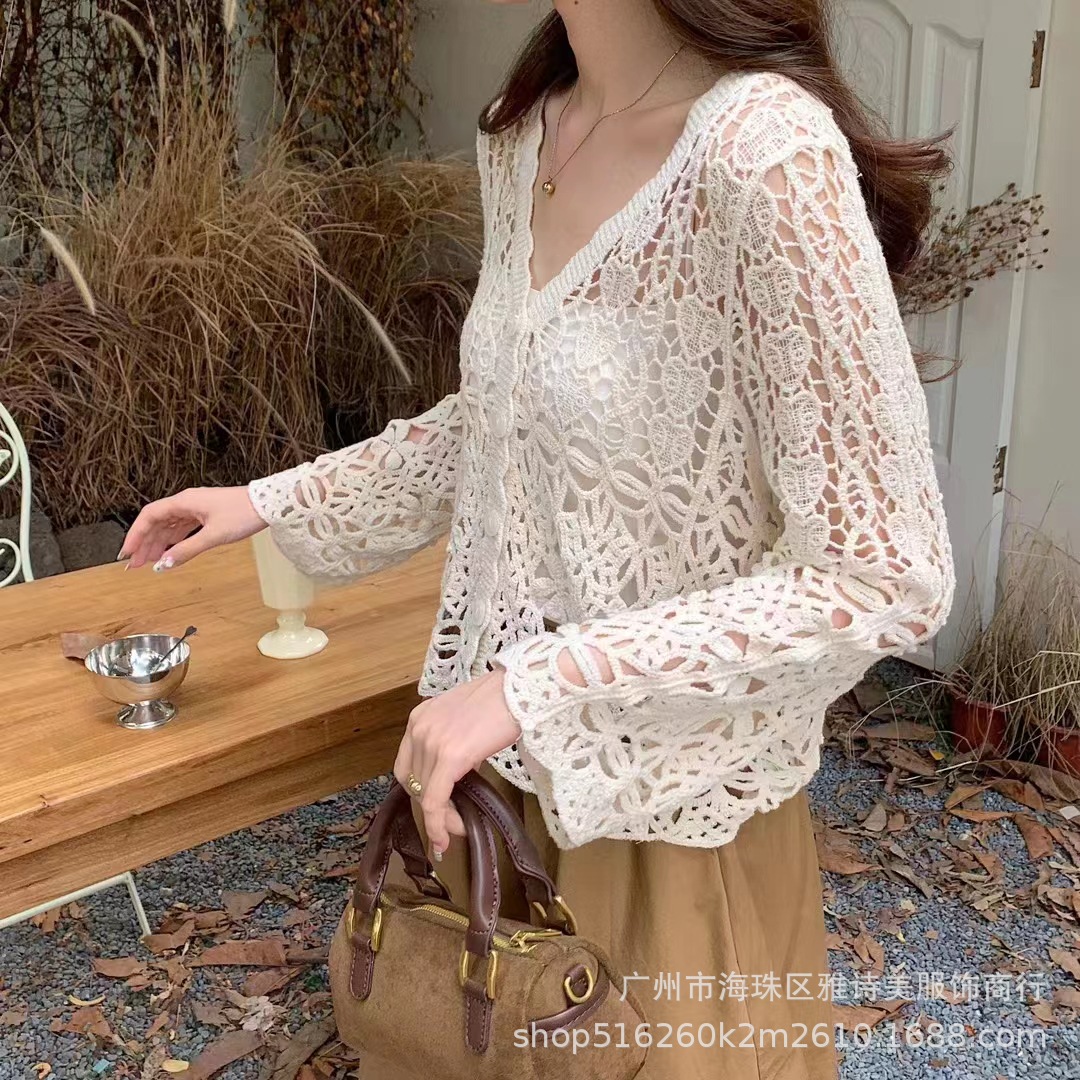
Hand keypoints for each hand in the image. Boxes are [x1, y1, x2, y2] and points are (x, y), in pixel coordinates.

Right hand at [120, 486, 267, 570]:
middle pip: (157, 522)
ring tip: (149, 563)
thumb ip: (186, 550)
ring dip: (157, 543)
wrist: (268, 505)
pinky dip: (173, 541)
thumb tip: (163, 564)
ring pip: (169, 526)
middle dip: (144, 543)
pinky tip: (169, 553)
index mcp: (184, 501)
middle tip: (134, 565)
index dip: (135, 534)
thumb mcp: (213, 536)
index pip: (149, 516)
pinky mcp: (206, 515)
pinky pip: (182, 528)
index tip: (127, 553)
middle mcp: (187, 502)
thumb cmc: (243, 514)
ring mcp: (196, 508)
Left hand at [394, 668, 521, 858]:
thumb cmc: (501, 700)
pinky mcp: (449, 757)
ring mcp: (431, 742)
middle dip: (431, 807)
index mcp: (419, 718)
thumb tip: (459, 771)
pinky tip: (445, 837)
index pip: (407, 766)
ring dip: (441, 818)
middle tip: (452, 822)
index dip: (418, 792)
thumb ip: (452, 742)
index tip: (435, 808)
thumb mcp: (464, 718)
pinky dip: (437, 824)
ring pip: (424, 795)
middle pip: (413, 783)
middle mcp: (419, 729)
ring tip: (459, 827)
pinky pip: (434, 800)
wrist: (520, 689)